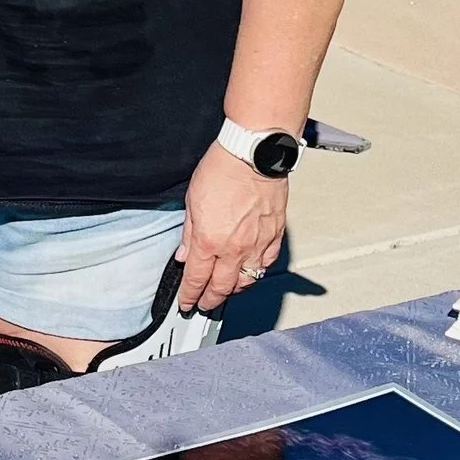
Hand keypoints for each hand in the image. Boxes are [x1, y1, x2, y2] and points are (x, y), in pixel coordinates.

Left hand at [178, 142, 288, 311]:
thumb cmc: (223, 170)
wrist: (253, 154)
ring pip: (247, 281)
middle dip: (210, 300)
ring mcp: (258, 244)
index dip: (190, 295)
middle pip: (222, 287)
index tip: (187, 302)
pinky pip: (267, 264)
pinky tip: (251, 271)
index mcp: (210, 242)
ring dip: (234, 290)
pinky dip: (257, 272)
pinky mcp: (275, 236)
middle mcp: (235, 248)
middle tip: (204, 304)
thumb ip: (189, 234)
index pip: (196, 279)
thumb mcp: (192, 202)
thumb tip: (184, 254)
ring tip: (226, 291)